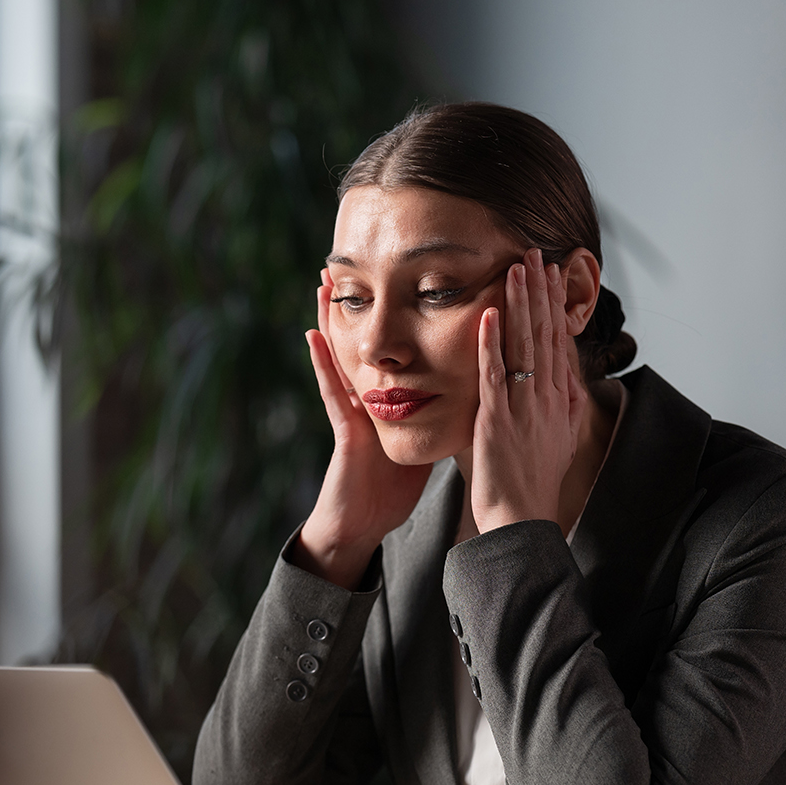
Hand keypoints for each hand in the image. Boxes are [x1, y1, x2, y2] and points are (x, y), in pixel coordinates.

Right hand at [293, 270, 433, 588]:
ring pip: (342, 354)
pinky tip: (313, 335)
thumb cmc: (392, 487)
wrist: (365, 522)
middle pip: (366, 340)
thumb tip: (472, 393)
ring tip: (325, 281)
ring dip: (331, 318)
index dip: (396, 313)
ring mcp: (352, 409)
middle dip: (361, 304)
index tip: (404, 275)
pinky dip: (321, 363)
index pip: (393, 346)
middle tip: (350, 262)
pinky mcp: (344, 428)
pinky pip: (332, 390)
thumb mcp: (421, 439)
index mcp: (389, 397)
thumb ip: (436, 414)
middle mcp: (367, 395)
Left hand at [469, 248, 584, 532]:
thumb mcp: (557, 440)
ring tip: (517, 268)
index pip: (558, 342)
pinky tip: (487, 314)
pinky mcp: (497, 420)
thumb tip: (563, 379)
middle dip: (541, 292)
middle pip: (545, 335)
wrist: (523, 520)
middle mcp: (547, 399)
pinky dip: (491, 344)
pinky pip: (494, 375)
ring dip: (520, 305)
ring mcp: (523, 408)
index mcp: (560, 402)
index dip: (556, 306)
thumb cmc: (533, 485)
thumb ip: (558, 406)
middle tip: (536, 254)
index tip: (553, 274)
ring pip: (523, 346)